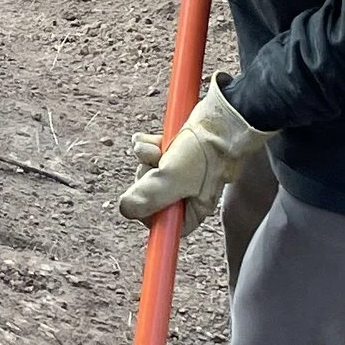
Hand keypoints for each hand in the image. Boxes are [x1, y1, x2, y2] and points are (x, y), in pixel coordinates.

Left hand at [118, 78, 271, 225]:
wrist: (218, 119)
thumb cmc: (207, 151)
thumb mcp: (174, 179)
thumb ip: (149, 197)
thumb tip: (126, 208)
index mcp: (191, 210)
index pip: (162, 225)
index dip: (148, 212)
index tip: (143, 198)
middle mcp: (184, 193)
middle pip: (147, 194)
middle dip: (147, 175)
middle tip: (160, 165)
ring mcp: (177, 172)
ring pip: (145, 170)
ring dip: (146, 156)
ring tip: (161, 149)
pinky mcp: (171, 152)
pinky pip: (146, 152)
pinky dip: (146, 144)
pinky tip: (156, 140)